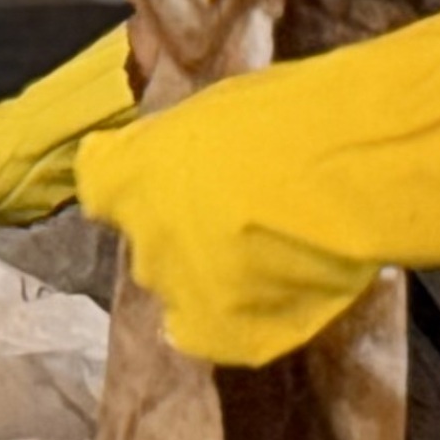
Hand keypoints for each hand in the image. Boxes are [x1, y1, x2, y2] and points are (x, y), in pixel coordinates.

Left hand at [76, 0, 439, 368]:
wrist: (341, 174)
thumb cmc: (292, 119)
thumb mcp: (224, 105)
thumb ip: (194, 139)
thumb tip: (202, 147)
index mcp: (129, 169)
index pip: (98, 177)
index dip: (125, 178)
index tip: (150, 173)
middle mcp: (140, 232)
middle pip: (146, 237)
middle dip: (178, 226)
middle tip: (230, 211)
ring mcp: (177, 287)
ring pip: (178, 286)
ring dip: (206, 271)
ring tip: (263, 251)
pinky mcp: (219, 331)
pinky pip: (208, 333)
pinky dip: (231, 322)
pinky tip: (265, 298)